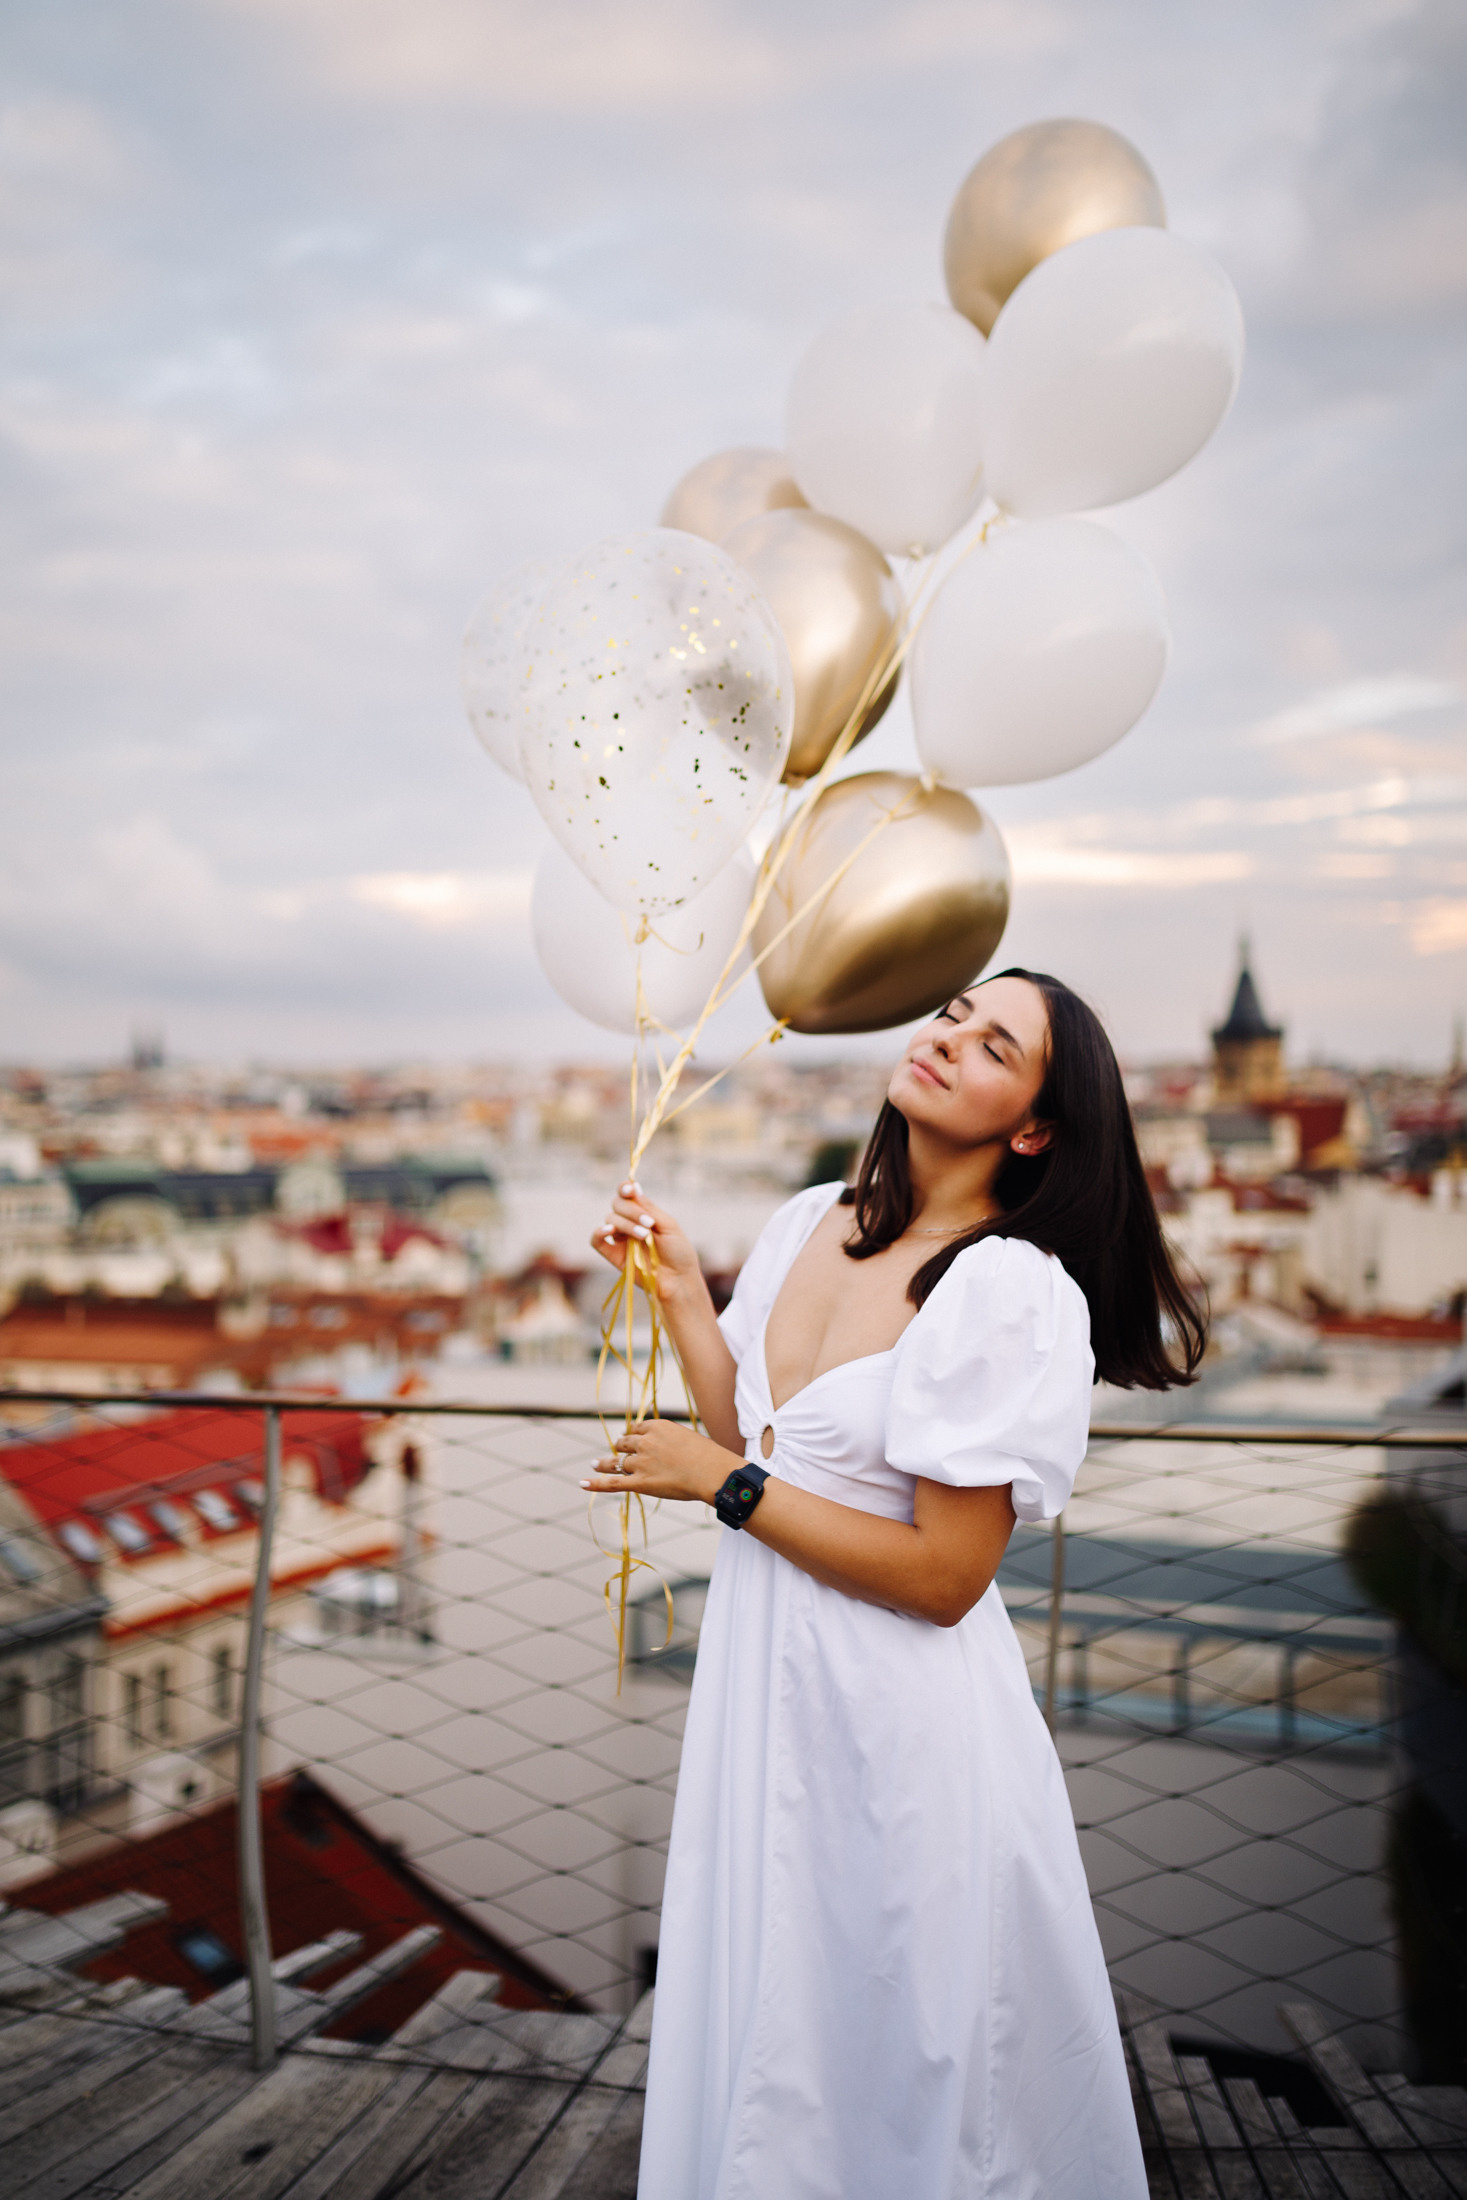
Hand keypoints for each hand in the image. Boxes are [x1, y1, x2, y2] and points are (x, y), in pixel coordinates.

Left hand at [582, 1419, 741, 1505]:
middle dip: (621, 1448)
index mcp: (658, 1426)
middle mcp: (645, 1442)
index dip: (632, 1433)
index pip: (637, 1428)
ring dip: (604, 1463)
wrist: (712, 1472)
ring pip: (616, 1462)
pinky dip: (595, 1483)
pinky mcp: (639, 1482)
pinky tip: (583, 1483)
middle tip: (617, 1451)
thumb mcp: (689, 1438)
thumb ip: (673, 1442)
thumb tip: (672, 1450)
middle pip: (625, 1443)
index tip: (629, 1437)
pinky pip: (611, 1483)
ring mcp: (640, 1462)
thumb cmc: (709, 1457)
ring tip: (596, 1463)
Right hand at [589, 1179, 704, 1307]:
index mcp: (642, 1213)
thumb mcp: (668, 1225)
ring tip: (644, 1235)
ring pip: (610, 1220)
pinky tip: (609, 1232)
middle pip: (617, 1205)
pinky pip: (596, 1240)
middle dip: (632, 1211)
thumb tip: (633, 1186)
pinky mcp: (612, 1255)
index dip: (624, 1188)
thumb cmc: (678, 1252)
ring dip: (626, 1224)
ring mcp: (620, 1239)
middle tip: (649, 1223)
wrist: (679, 1279)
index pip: (626, 1195)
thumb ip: (649, 1208)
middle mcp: (628, 1223)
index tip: (629, 1189)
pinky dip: (599, 1233)